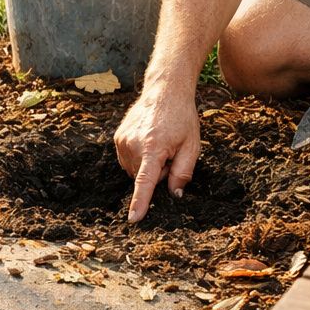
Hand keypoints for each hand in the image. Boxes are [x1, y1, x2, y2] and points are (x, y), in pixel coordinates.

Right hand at [114, 89, 200, 222]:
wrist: (165, 91)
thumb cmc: (182, 118)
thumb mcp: (192, 146)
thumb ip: (183, 173)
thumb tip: (175, 194)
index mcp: (153, 147)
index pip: (145, 181)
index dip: (140, 202)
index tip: (133, 219)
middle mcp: (133, 145)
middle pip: (144, 178)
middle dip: (158, 172)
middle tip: (170, 152)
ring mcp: (122, 141)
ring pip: (135, 171)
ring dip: (148, 165)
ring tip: (159, 144)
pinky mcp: (117, 138)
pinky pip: (128, 161)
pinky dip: (139, 158)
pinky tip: (149, 142)